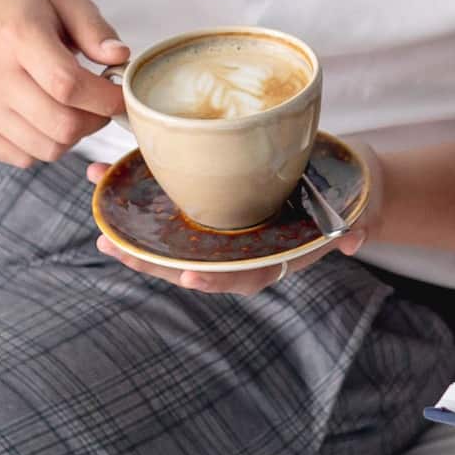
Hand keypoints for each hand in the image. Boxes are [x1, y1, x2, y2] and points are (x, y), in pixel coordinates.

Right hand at [0, 0, 128, 167]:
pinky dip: (43, 144)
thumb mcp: (61, 1)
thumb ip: (96, 30)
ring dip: (71, 135)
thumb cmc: (15, 7)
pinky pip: (22, 157)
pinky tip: (42, 116)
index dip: (106, 99)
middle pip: (62, 126)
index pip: (69, 85)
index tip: (121, 95)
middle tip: (99, 104)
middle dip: (95, 121)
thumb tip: (120, 57)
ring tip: (71, 108)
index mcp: (17, 37)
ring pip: (47, 149)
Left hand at [83, 154, 377, 294]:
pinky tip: (103, 175)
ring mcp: (218, 228)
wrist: (340, 180)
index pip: (239, 278)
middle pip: (189, 263)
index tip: (190, 277)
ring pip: (169, 238)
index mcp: (268, 260)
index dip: (215, 280)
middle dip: (150, 259)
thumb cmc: (346, 200)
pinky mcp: (205, 201)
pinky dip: (133, 191)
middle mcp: (236, 249)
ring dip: (130, 229)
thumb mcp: (353, 213)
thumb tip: (356, 240)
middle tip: (116, 249)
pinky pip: (165, 203)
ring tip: (98, 215)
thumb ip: (354, 228)